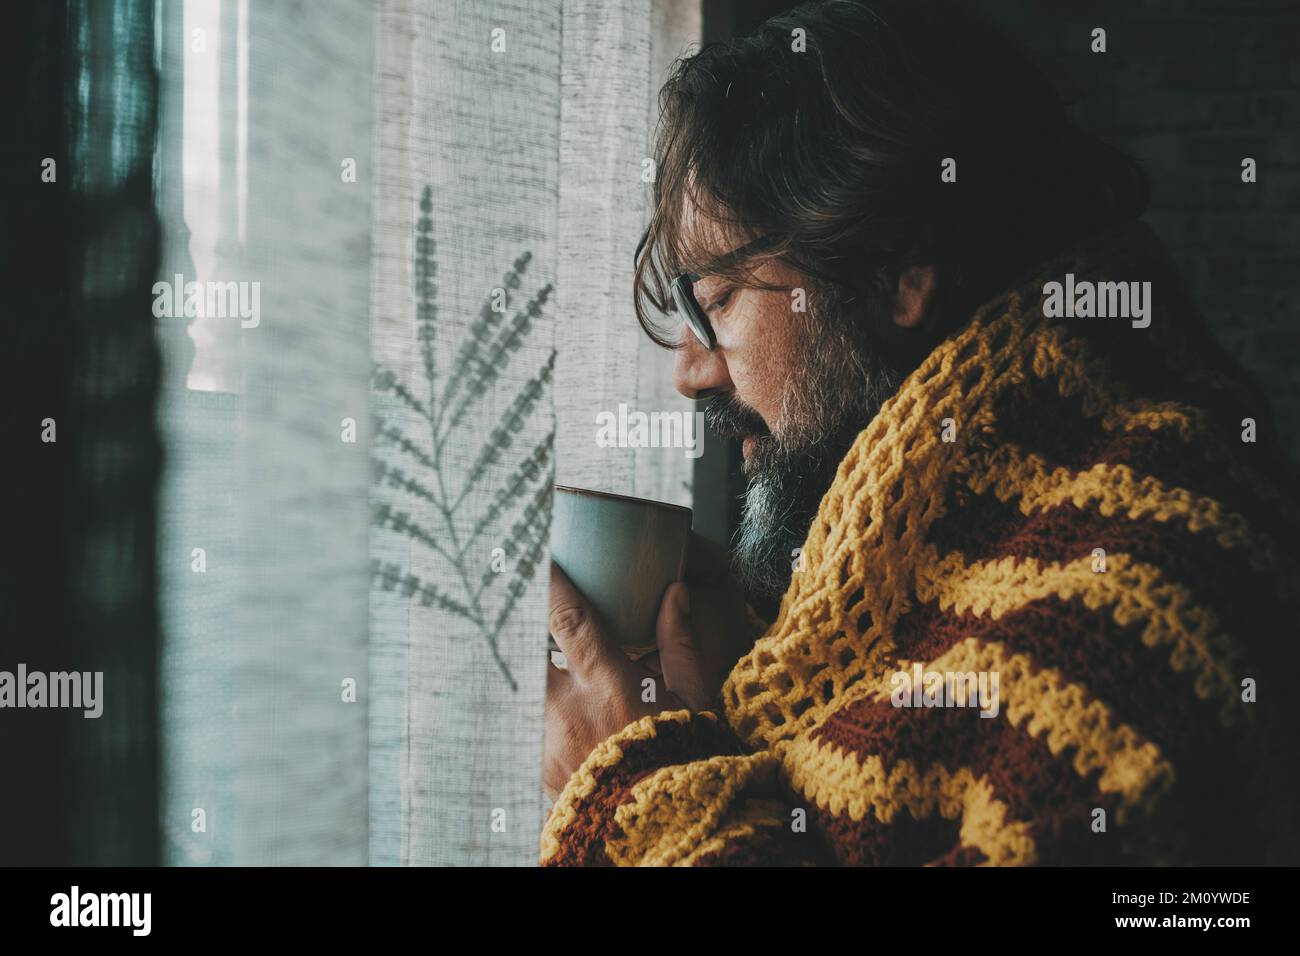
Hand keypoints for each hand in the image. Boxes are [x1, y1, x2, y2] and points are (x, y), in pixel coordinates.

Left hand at [543, 536, 759, 800]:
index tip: (537, 554)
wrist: (672, 836)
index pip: (566, 619)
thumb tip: (675, 594)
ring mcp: (548, 744)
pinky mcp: (540, 771)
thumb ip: (681, 645)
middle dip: (524, 625)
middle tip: (522, 601)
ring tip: (546, 661)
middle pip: (527, 650)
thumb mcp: (697, 703)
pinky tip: (556, 710)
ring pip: (524, 689)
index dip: (548, 582)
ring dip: (534, 672)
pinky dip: (538, 710)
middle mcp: (568, 712)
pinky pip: (528, 726)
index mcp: (610, 687)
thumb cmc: (691, 765)